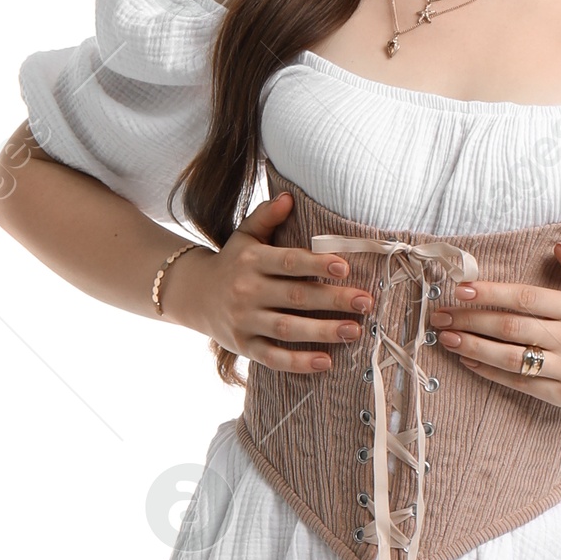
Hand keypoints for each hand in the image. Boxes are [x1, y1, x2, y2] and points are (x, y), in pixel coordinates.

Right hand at [171, 191, 370, 372]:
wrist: (195, 295)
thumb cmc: (233, 262)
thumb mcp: (245, 236)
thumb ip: (267, 216)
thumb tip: (289, 197)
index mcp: (252, 261)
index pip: (289, 262)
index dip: (317, 264)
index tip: (346, 268)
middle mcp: (246, 291)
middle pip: (295, 297)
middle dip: (333, 300)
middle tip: (365, 302)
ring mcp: (244, 321)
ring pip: (287, 329)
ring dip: (322, 331)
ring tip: (354, 330)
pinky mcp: (244, 346)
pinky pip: (273, 358)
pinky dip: (299, 363)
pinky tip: (326, 362)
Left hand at [427, 240, 560, 408]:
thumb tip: (557, 246)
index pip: (526, 298)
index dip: (491, 293)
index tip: (461, 289)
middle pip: (512, 328)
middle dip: (471, 321)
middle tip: (440, 316)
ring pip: (512, 359)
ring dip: (475, 349)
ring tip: (447, 340)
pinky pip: (520, 383)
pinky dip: (492, 373)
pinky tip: (469, 362)